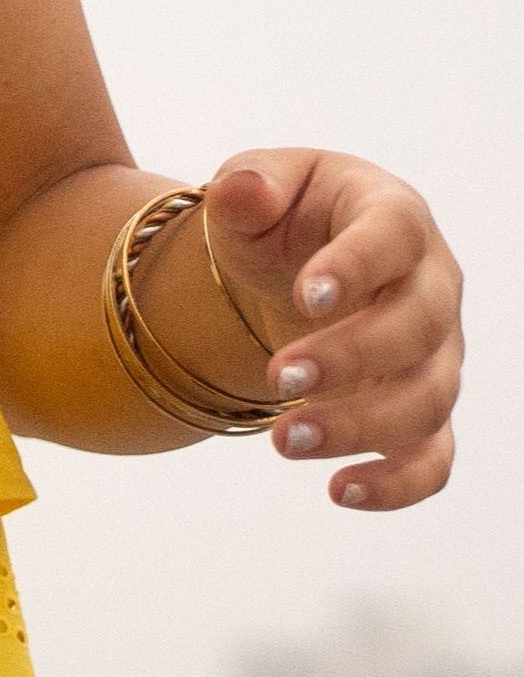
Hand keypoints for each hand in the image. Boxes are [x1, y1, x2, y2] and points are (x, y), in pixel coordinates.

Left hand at [205, 151, 461, 509]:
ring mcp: (436, 354)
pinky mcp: (423, 411)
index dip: (356, 266)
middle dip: (350, 358)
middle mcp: (431, 286)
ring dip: (361, 426)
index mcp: (393, 216)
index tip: (304, 295)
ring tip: (284, 439)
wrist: (297, 270)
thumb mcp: (256, 187)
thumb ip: (248, 184)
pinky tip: (339, 491)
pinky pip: (434, 458)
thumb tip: (240, 190)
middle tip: (276, 378)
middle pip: (418, 327)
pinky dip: (398, 484)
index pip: (393, 235)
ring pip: (428, 399)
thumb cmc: (284, 220)